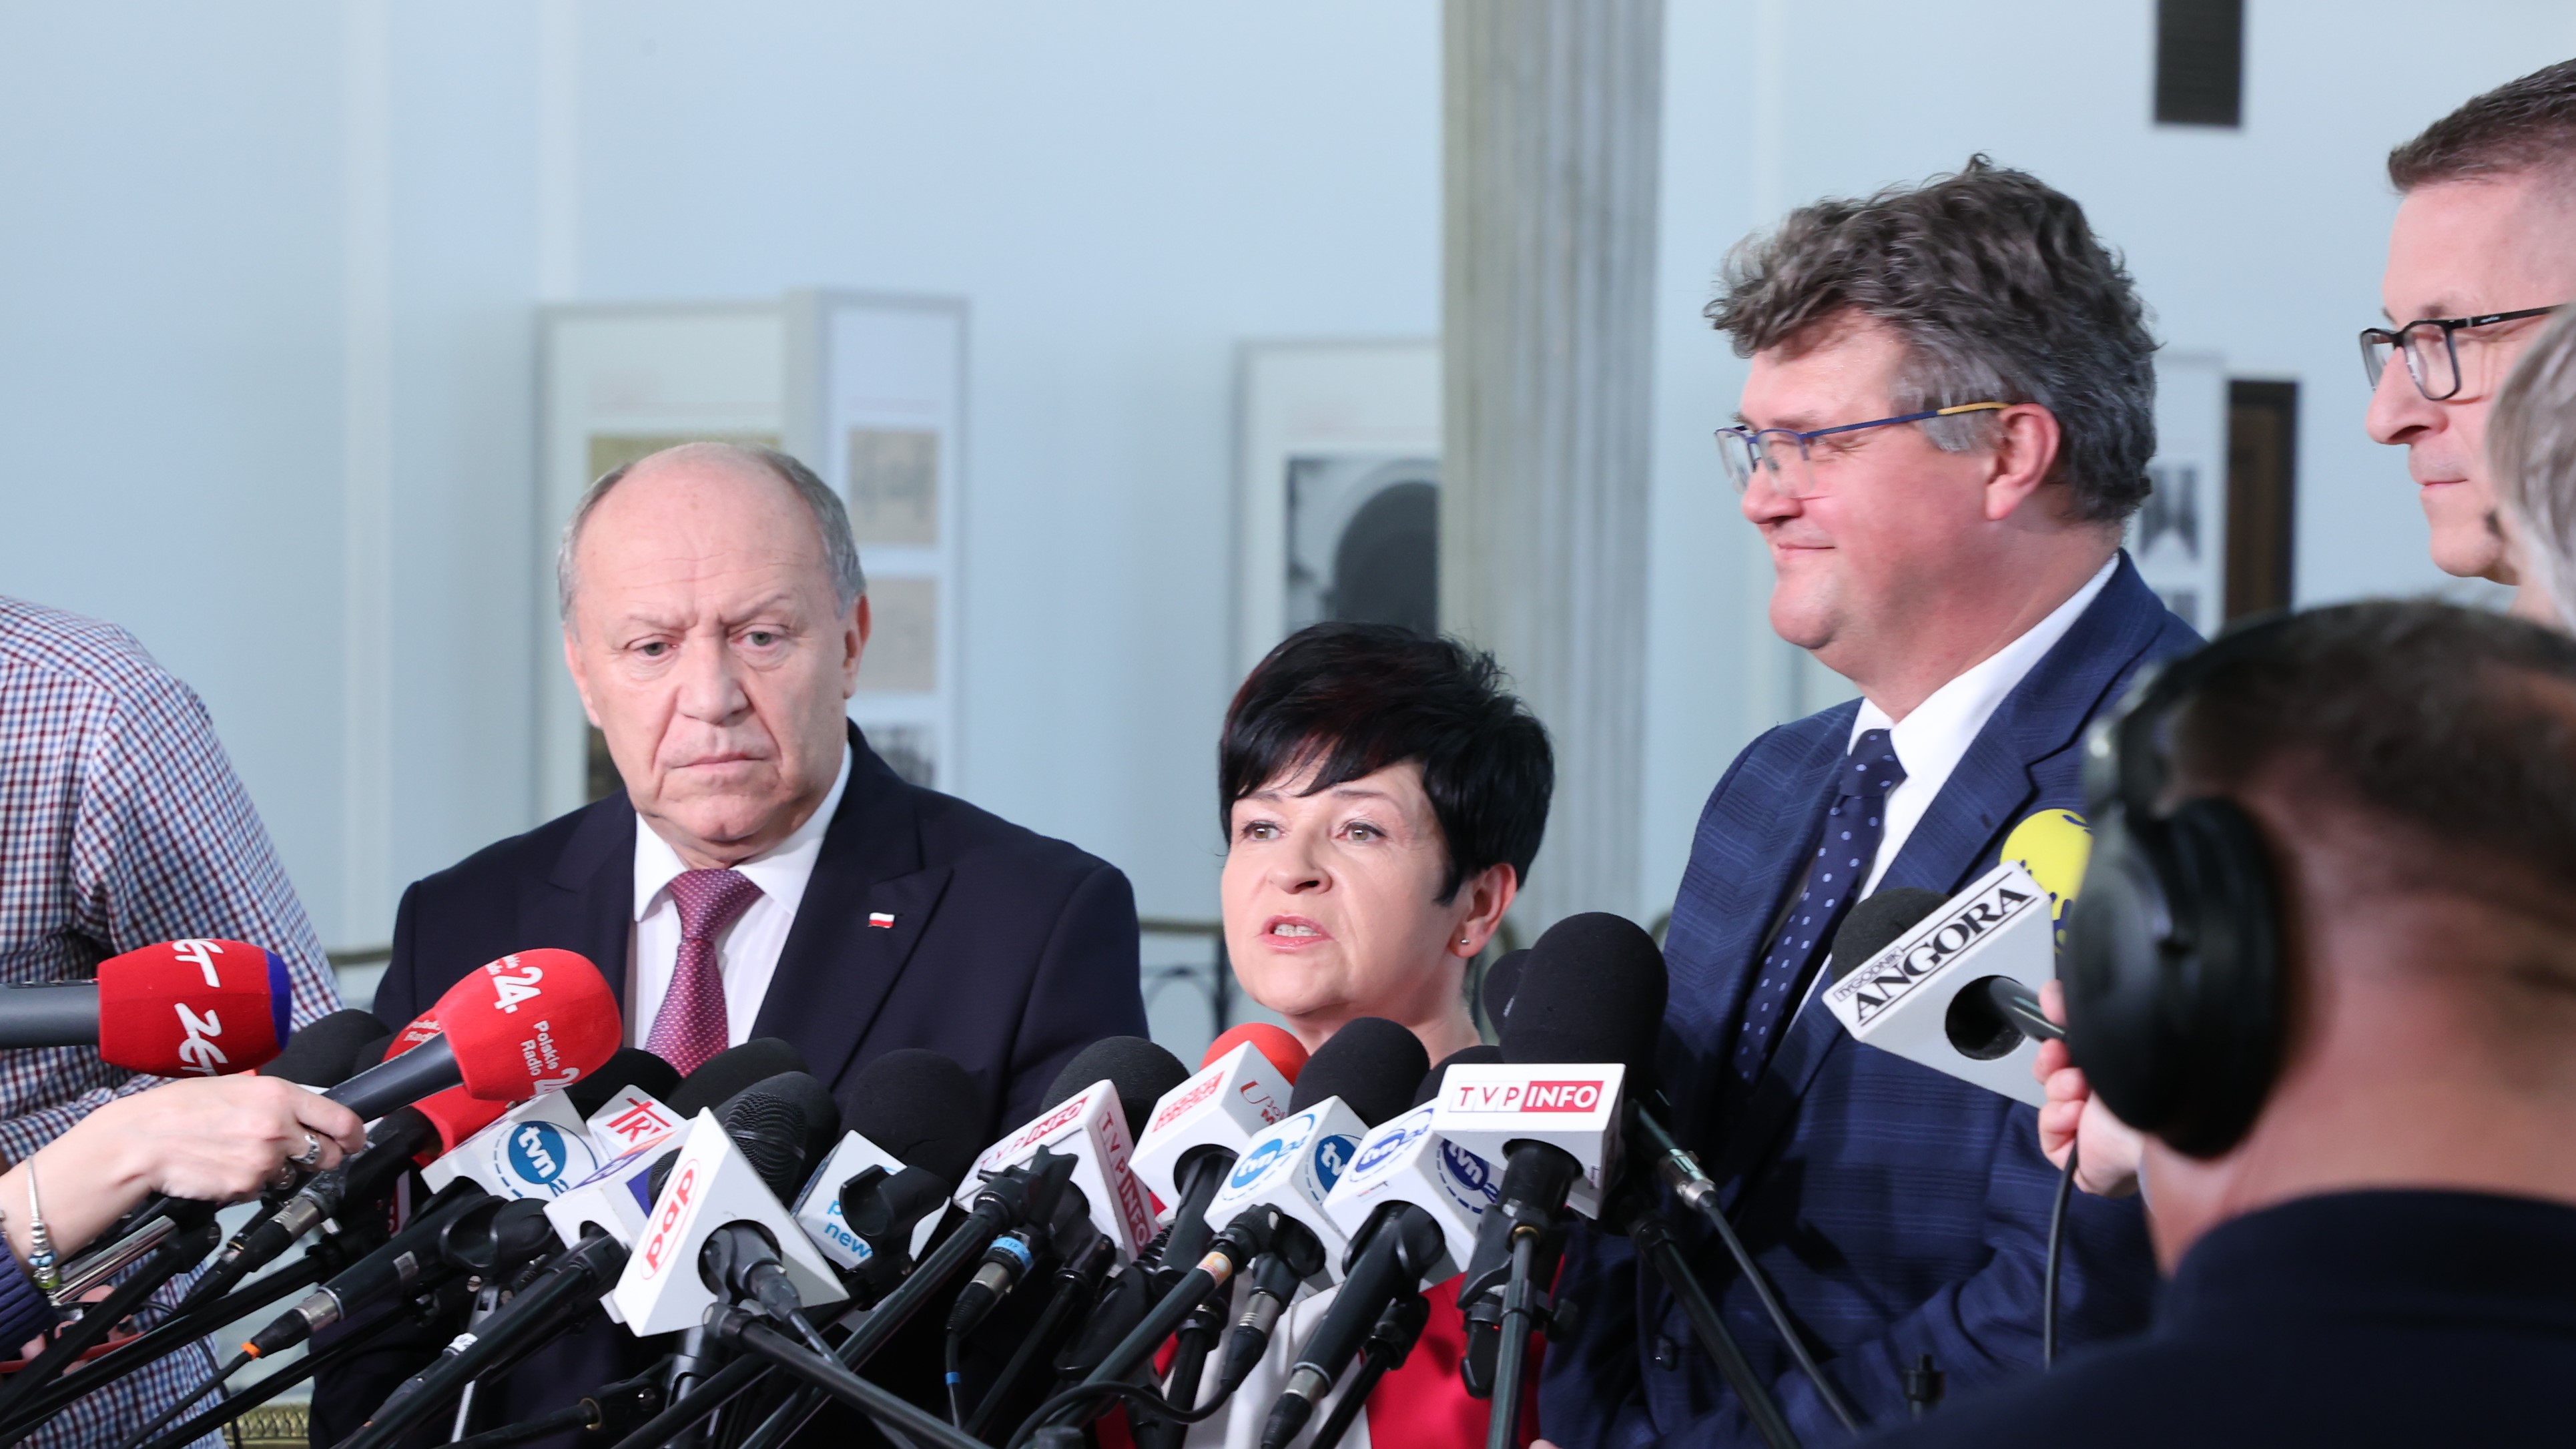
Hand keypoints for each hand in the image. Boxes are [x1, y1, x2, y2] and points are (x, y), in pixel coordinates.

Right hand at [2, 1076, 367, 1262]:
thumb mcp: (237, 1086)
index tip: (355, 1140)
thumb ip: (279, 1100)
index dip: (354, 1134)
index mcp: (280, 1096)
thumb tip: (311, 1111)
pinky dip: (252, 1184)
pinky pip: (264, 1189)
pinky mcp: (247, 1186)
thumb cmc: (181, 1109)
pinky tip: (227, 1168)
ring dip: (280, 1170)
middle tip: (296, 1153)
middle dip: (320, 1156)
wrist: (141, 1141)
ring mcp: (264, 1160)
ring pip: (295, 1174)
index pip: (342, 1119)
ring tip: (243, 1155)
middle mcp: (279, 1128)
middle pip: (329, 1154)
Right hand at [2033, 980, 2143, 1198]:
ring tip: (2078, 1089)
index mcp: (2127, 1071)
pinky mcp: (2084, 1162)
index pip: (2082, 1053)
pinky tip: (2075, 1115)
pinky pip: (2051, 1139)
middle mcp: (2114, 1100)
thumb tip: (2053, 995)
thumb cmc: (2154, 1079)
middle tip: (2060, 1055)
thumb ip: (2080, 1011)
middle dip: (2054, 1062)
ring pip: (2054, 1104)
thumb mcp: (2110, 1034)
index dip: (2061, 1041)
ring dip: (2058, 1091)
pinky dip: (2055, 1123)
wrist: (2158, 1122)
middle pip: (2061, 1076)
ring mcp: (2099, 1133)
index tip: (2056, 1026)